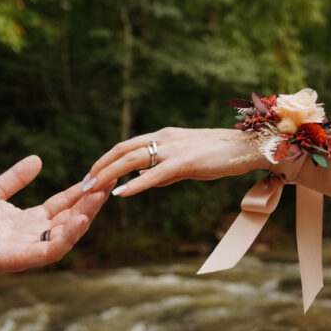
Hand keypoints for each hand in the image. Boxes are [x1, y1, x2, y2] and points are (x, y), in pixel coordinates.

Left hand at [0, 156, 108, 277]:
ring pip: (67, 234)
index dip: (81, 192)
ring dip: (86, 216)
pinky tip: (80, 219)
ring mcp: (29, 248)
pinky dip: (68, 236)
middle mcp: (34, 235)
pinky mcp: (21, 259)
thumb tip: (37, 159)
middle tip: (110, 182)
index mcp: (30, 221)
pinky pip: (51, 249)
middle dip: (91, 201)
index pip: (63, 205)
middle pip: (71, 218)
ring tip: (100, 197)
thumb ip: (14, 179)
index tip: (100, 175)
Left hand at [83, 128, 267, 196]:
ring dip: (109, 174)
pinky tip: (121, 193)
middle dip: (99, 167)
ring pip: (132, 159)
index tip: (91, 175)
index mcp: (163, 136)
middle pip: (122, 150)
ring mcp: (174, 148)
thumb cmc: (220, 156)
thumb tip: (142, 180)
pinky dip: (135, 183)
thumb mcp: (186, 162)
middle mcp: (164, 138)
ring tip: (93, 189)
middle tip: (82, 184)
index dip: (106, 160)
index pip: (126, 146)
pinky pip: (155, 173)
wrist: (248, 147)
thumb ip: (163, 171)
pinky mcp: (186, 161)